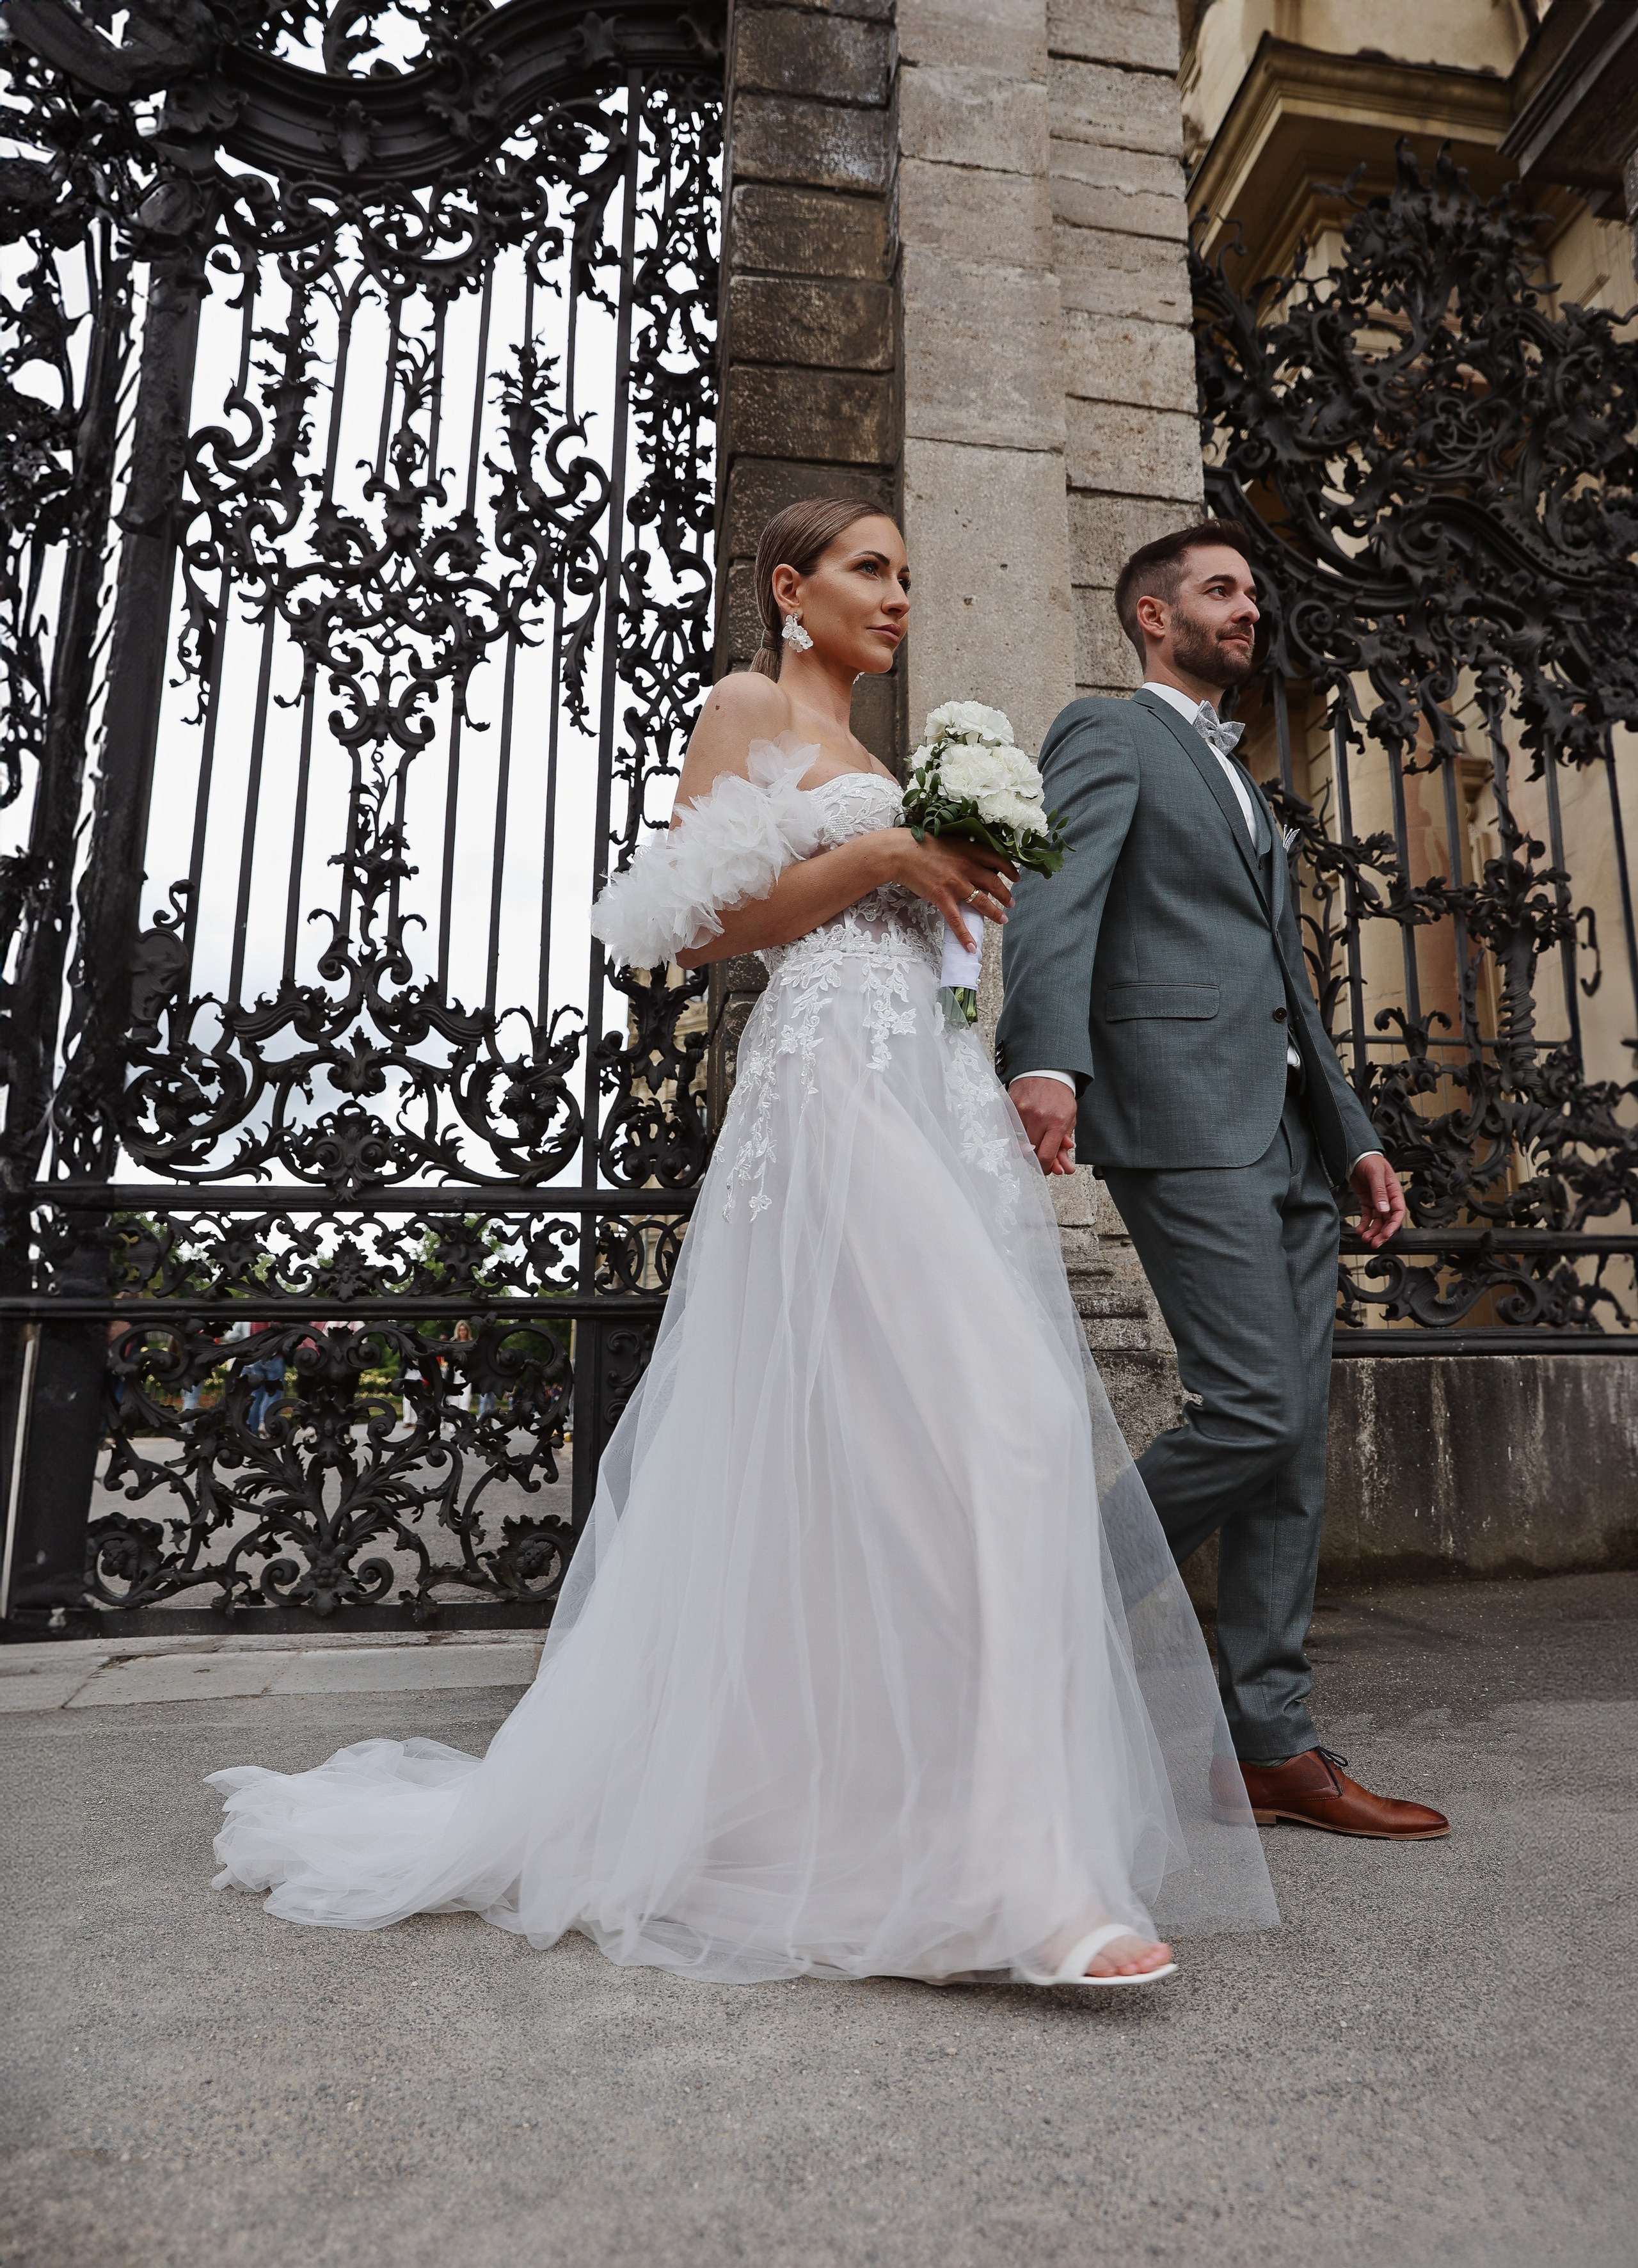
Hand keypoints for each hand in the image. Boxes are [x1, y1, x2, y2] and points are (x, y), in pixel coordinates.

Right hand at [885, 830, 1017, 951]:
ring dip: (995, 912)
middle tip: (1011, 903)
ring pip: (982, 902)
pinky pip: (957, 920)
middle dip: (1005, 894)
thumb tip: (976, 860)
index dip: (1009, 869)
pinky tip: (972, 947)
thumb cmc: (921, 843)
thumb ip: (964, 849)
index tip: (1015, 876)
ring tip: (1003, 919)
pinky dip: (965, 935)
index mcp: (969, 850)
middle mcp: (967, 866)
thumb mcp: (949, 840)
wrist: (900, 852)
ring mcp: (955, 883)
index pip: (997, 859)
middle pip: (994, 882)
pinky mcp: (942, 897)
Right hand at [1008, 1075, 1077, 1175]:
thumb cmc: (1059, 1096)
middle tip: (1040, 1154)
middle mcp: (1039, 1117)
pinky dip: (1014, 1135)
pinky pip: (1008, 1130)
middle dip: (1036, 1158)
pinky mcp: (1010, 1105)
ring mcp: (1022, 1110)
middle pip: (1030, 1152)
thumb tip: (1063, 1168)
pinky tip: (1021, 1131)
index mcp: (1057, 1121)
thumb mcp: (1069, 1119)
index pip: (1045, 1156)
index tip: (1046, 1168)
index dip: (1045, 1168)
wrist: (1047, 1071)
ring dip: (1025, 1147)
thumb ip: (1064, 1145)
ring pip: (1018, 1143)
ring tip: (1032, 1139)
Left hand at [1349, 1152, 1405, 1248]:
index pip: (1399, 1213)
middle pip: (1388, 1220)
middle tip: (1375, 1243)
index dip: (1393, 1225)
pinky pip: (1368, 1216)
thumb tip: (1384, 1209)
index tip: (1386, 1234)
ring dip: (1372, 1231)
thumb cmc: (1371, 1161)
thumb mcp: (1376, 1174)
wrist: (1357, 1155)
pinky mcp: (1367, 1201)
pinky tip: (1360, 1230)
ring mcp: (1377, 1201)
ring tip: (1365, 1238)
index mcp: (1394, 1192)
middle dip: (1382, 1233)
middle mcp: (1387, 1199)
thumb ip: (1380, 1192)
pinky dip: (1365, 1224)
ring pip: (1378, 1221)